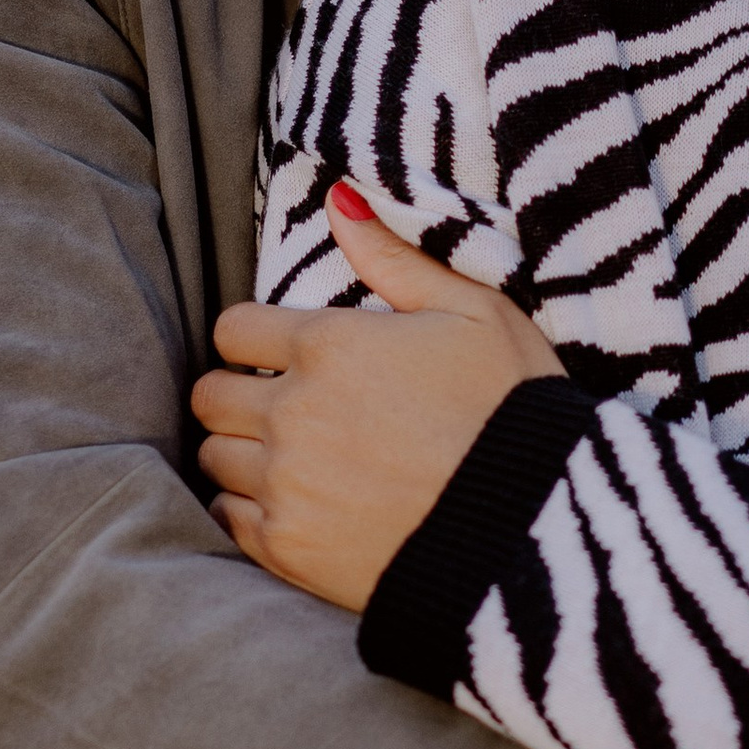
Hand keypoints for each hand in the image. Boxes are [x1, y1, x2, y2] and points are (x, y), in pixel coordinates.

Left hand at [195, 187, 560, 611]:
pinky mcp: (288, 548)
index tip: (280, 353)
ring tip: (289, 457)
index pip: (234, 329)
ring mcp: (285, 484)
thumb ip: (396, 260)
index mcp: (328, 346)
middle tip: (280, 405)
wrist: (537, 527)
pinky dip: (249, 508)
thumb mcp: (476, 313)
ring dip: (241, 451)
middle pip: (212, 394)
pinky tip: (293, 504)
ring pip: (213, 457)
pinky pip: (227, 519)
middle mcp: (291, 412)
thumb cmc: (514, 408)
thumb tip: (339, 199)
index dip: (255, 337)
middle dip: (238, 392)